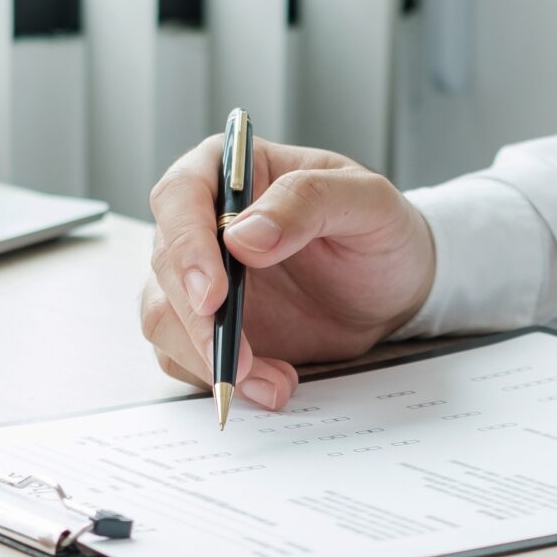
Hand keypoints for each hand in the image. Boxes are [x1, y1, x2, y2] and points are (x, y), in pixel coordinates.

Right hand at [139, 135, 436, 410]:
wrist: (393, 289)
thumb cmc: (381, 231)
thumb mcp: (368, 202)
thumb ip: (308, 202)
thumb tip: (243, 236)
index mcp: (232, 172)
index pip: (180, 197)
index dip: (187, 247)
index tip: (215, 296)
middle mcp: (203, 222)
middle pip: (166, 267)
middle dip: (199, 321)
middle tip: (240, 360)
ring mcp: (201, 277)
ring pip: (163, 318)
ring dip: (207, 358)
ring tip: (272, 380)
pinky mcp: (209, 325)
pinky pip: (185, 356)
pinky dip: (221, 378)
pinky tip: (272, 383)